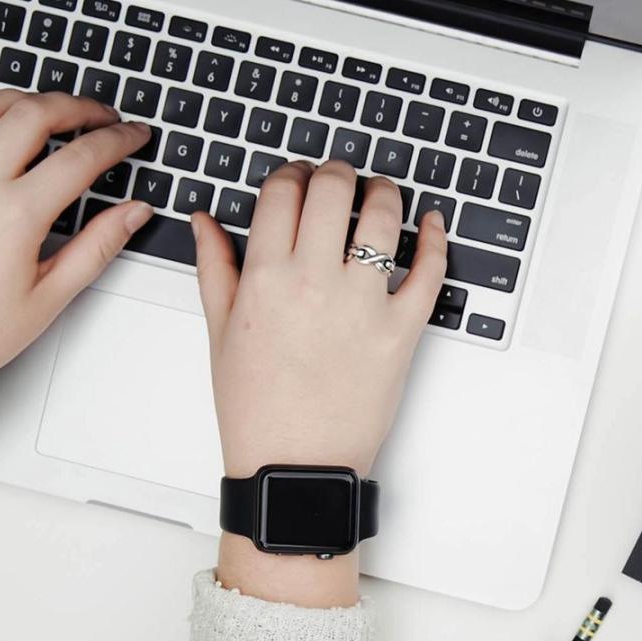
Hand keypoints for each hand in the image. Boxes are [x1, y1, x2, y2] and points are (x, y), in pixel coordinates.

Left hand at [0, 90, 153, 379]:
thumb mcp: (49, 297)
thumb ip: (98, 246)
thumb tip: (133, 212)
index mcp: (14, 215)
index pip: (81, 156)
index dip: (117, 139)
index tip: (133, 136)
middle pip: (34, 112)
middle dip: (77, 106)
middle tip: (101, 115)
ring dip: (27, 102)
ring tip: (51, 112)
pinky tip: (3, 139)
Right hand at [193, 160, 446, 605]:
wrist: (295, 466)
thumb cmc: (256, 408)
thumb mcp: (220, 333)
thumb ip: (215, 267)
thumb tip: (205, 220)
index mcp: (265, 278)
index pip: (283, 192)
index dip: (292, 174)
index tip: (298, 178)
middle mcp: (314, 282)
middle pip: (333, 189)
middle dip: (336, 172)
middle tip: (339, 178)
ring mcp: (363, 304)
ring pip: (383, 217)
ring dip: (384, 193)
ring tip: (380, 195)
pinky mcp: (402, 330)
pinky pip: (429, 270)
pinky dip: (435, 238)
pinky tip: (430, 224)